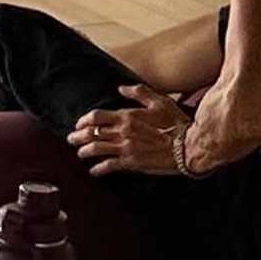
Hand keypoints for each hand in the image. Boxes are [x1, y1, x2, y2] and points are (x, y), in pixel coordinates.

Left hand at [70, 92, 194, 176]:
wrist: (188, 146)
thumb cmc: (176, 123)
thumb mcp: (159, 101)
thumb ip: (139, 92)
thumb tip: (121, 88)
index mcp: (127, 116)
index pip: (96, 116)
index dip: (83, 120)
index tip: (79, 124)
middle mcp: (123, 132)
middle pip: (91, 133)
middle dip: (78, 136)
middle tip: (71, 139)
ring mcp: (126, 148)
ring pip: (96, 149)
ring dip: (84, 152)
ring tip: (80, 153)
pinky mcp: (132, 163)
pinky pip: (109, 166)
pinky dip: (98, 169)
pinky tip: (94, 171)